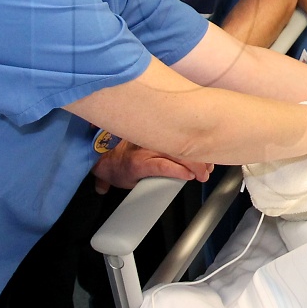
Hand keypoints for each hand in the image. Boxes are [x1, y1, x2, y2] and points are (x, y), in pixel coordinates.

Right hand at [90, 141, 213, 193]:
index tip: (209, 152)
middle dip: (201, 157)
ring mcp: (147, 150)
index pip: (184, 133)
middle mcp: (153, 138)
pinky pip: (164, 166)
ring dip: (195, 166)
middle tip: (208, 168)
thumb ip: (159, 145)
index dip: (200, 142)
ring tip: (202, 175)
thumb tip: (170, 151)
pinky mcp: (139, 164)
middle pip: (185, 144)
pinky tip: (188, 176)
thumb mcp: (142, 142)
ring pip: (178, 155)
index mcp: (156, 131)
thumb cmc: (121, 151)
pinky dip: (178, 171)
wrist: (98, 157)